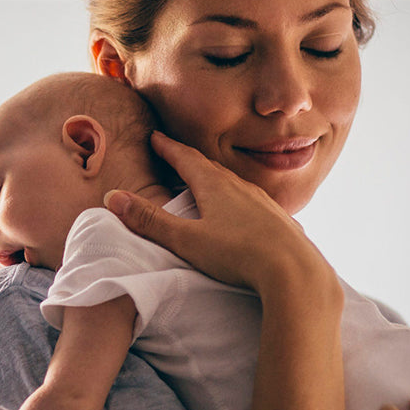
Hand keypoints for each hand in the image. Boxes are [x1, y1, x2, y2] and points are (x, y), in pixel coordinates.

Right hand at [104, 132, 338, 307]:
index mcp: (215, 186)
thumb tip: (114, 198)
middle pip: (210, 167)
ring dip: (215, 180)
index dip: (168, 147)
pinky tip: (242, 213)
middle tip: (175, 155)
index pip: (185, 158)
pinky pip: (252, 202)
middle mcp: (241, 187)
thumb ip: (150, 221)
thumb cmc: (238, 255)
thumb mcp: (186, 240)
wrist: (295, 272)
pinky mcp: (279, 221)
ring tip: (205, 184)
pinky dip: (238, 200)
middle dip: (190, 160)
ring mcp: (263, 203)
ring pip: (234, 184)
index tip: (156, 137)